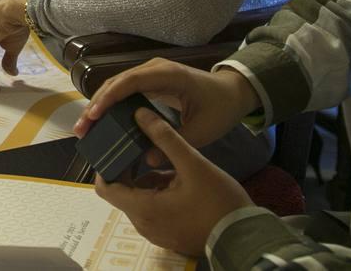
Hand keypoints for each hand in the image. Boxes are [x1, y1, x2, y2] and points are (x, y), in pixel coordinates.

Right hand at [74, 60, 260, 154]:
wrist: (232, 92)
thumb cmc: (219, 109)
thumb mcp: (202, 131)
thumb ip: (173, 143)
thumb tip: (144, 159)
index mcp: (168, 75)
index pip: (130, 82)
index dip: (109, 98)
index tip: (93, 116)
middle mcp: (155, 68)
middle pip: (117, 82)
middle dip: (96, 104)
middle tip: (81, 129)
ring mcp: (151, 72)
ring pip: (117, 85)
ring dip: (99, 104)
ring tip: (84, 127)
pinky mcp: (149, 80)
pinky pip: (125, 89)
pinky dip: (110, 103)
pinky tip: (100, 121)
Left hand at [93, 107, 251, 255]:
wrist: (245, 236)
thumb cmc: (219, 202)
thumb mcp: (193, 164)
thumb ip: (165, 138)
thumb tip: (140, 114)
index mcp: (144, 209)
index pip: (105, 187)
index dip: (105, 165)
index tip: (115, 146)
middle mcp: (143, 225)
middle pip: (122, 192)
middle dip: (129, 168)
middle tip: (139, 144)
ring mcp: (156, 232)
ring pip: (139, 200)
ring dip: (146, 180)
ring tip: (162, 158)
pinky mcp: (168, 234)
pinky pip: (153, 210)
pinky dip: (158, 193)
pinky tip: (176, 177)